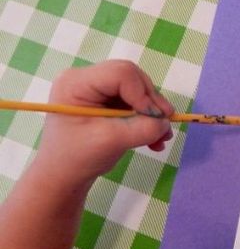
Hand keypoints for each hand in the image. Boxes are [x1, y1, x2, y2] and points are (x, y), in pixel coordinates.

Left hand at [34, 60, 173, 187]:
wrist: (64, 175)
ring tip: (161, 136)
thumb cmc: (78, 157)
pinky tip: (154, 138)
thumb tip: (165, 122)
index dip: (143, 94)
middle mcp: (86, 79)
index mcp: (77, 83)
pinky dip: (146, 119)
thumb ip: (143, 129)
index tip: (156, 119)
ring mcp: (96, 89)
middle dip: (151, 103)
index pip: (121, 74)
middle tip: (164, 126)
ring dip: (152, 114)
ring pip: (137, 90)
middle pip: (132, 78)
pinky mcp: (106, 101)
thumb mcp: (112, 142)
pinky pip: (134, 101)